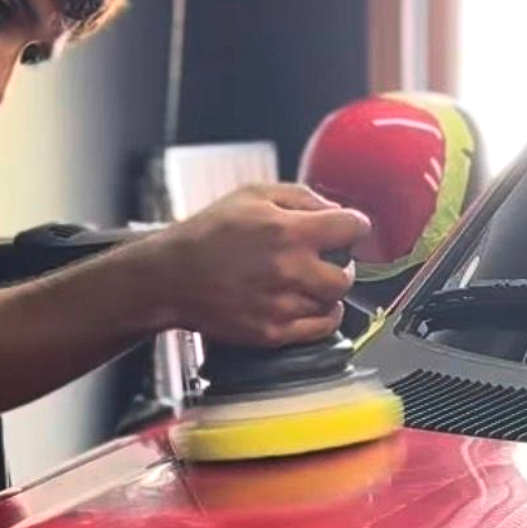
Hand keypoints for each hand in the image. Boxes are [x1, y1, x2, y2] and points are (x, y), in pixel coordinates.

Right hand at [151, 183, 368, 346]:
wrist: (170, 276)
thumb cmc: (209, 233)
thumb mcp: (253, 194)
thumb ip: (301, 197)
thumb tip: (336, 210)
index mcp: (288, 230)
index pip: (352, 227)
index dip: (355, 227)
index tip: (349, 230)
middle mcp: (289, 269)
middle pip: (346, 275)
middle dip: (341, 265)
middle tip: (328, 261)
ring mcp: (281, 305)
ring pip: (333, 303)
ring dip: (327, 292)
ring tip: (308, 282)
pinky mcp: (272, 333)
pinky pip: (320, 329)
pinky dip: (323, 317)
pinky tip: (309, 304)